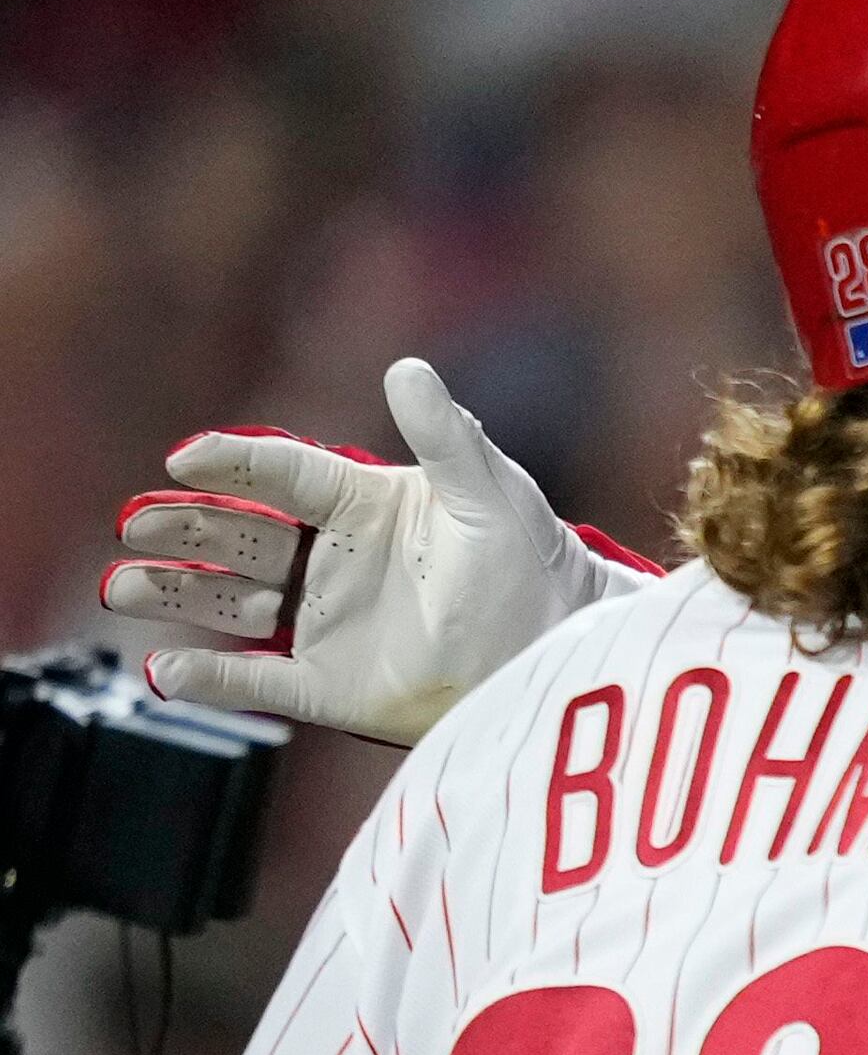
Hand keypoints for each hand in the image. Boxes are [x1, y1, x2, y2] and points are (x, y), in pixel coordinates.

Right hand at [103, 357, 642, 742]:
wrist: (560, 647)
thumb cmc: (534, 561)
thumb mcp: (490, 492)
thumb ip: (447, 435)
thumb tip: (407, 369)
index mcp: (361, 504)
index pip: (282, 475)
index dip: (233, 464)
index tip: (186, 457)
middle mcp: (331, 560)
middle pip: (238, 536)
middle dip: (183, 528)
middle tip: (135, 521)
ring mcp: (326, 622)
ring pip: (230, 605)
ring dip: (175, 593)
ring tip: (119, 585)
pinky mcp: (332, 685)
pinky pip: (259, 683)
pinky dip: (211, 679)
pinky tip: (165, 669)